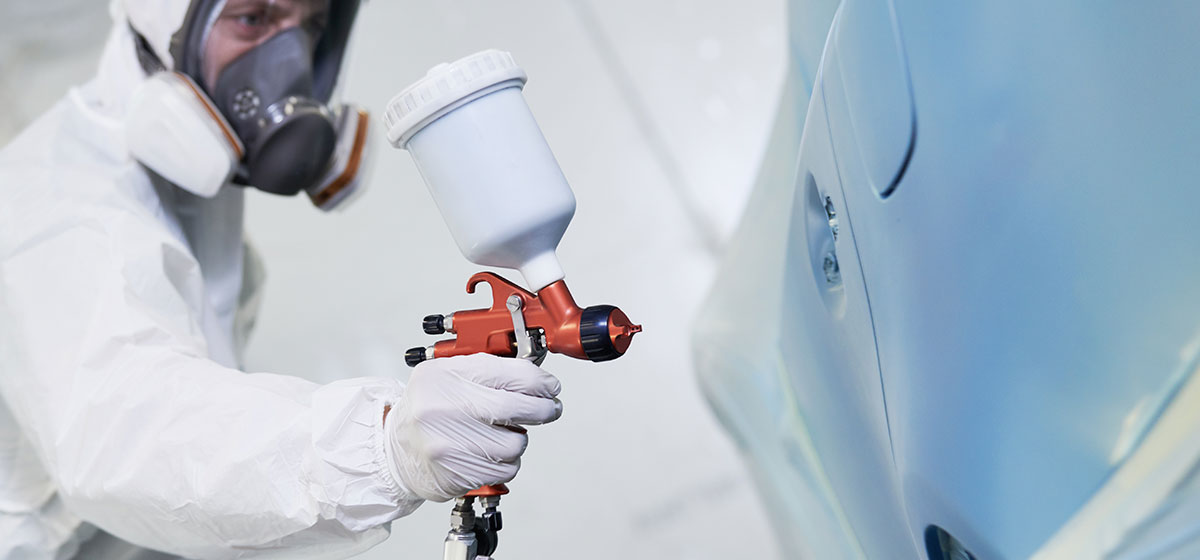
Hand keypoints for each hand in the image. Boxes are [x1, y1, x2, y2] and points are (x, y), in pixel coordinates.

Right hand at [384, 353, 562, 501]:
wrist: (395, 450)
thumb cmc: (427, 410)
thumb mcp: (448, 375)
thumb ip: (488, 371)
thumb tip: (537, 378)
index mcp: (446, 376)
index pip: (510, 374)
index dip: (540, 382)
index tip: (551, 388)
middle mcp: (445, 408)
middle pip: (516, 407)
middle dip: (543, 409)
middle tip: (549, 409)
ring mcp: (449, 443)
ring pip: (515, 442)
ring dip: (517, 440)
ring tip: (499, 434)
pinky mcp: (457, 472)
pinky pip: (505, 468)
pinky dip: (505, 462)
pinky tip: (489, 453)